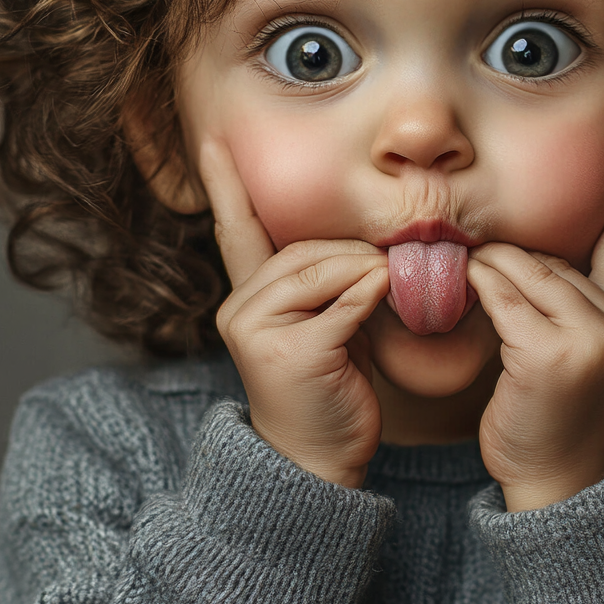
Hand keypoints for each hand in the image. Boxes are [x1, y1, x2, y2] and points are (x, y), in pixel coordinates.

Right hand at [200, 142, 389, 488]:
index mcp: (246, 299)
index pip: (237, 232)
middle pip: (301, 251)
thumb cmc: (329, 388)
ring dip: (365, 273)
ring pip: (321, 272)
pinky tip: (386, 298)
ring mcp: (259, 332)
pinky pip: (343, 306)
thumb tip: (373, 250)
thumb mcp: (326, 325)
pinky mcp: (291, 353)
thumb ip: (330, 283)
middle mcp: (241, 310)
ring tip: (391, 287)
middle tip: (390, 267)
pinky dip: (371, 299)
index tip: (213, 142)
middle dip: (352, 253)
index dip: (227, 187)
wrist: (318, 461)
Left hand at [466, 134, 603, 510]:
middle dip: (509, 263)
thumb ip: (566, 298)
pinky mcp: (550, 353)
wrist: (552, 477)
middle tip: (482, 287)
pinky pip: (499, 294)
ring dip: (485, 274)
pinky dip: (475, 290)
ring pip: (522, 269)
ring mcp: (589, 337)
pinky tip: (461, 301)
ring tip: (472, 298)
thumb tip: (518, 249)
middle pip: (550, 255)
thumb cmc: (550, 409)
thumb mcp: (574, 349)